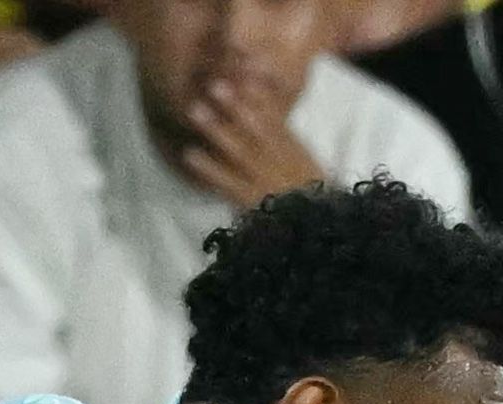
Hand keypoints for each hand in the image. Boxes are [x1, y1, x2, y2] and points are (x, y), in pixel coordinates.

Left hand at [175, 68, 325, 209]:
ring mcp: (266, 182)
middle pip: (258, 130)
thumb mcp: (305, 165)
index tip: (242, 71)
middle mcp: (281, 163)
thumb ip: (286, 138)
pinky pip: (229, 184)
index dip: (259, 94)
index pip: (278, 118)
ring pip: (241, 152)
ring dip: (216, 130)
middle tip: (214, 85)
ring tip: (194, 110)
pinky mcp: (253, 203)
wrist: (313, 234)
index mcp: (296, 152)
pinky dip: (208, 169)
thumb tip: (259, 102)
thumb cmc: (306, 199)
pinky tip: (189, 154)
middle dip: (236, 106)